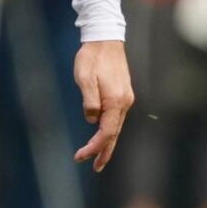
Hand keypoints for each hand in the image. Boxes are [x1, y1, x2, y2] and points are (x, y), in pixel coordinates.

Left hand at [72, 39, 133, 171]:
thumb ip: (89, 100)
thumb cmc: (92, 58)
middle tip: (95, 168)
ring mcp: (125, 98)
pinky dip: (110, 131)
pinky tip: (103, 136)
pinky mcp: (122, 94)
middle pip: (114, 134)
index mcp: (116, 100)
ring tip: (98, 158)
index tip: (81, 156)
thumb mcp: (84, 77)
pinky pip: (116, 118)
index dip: (95, 147)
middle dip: (104, 152)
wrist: (105, 39)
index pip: (106, 132)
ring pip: (116, 127)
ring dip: (107, 143)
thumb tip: (91, 119)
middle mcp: (124, 102)